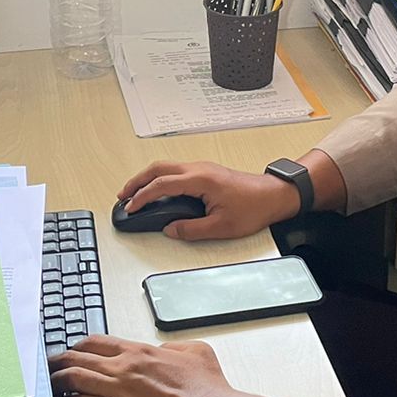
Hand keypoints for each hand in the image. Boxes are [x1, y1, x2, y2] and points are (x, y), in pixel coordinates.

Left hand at [51, 337, 234, 396]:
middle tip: (47, 369)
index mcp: (142, 351)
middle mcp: (126, 367)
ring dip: (57, 382)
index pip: (97, 342)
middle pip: (79, 357)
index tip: (69, 353)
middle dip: (58, 362)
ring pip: (75, 379)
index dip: (78, 347)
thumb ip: (174, 346)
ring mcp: (121, 391)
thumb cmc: (210, 391)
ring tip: (47, 388)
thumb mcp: (196, 352)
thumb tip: (163, 350)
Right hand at [117, 160, 297, 240]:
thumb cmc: (253, 207)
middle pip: (158, 168)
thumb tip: (170, 229)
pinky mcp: (205, 172)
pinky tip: (157, 189)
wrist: (273, 195)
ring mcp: (202, 168)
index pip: (162, 185)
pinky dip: (160, 178)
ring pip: (166, 167)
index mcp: (200, 179)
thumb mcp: (221, 226)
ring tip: (135, 193)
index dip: (142, 196)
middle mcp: (199, 169)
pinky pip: (175, 170)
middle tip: (123, 195)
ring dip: (147, 178)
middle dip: (137, 181)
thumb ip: (191, 229)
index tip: (131, 207)